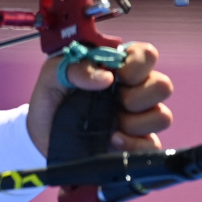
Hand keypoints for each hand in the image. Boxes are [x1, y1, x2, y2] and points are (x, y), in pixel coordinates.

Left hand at [26, 42, 173, 157]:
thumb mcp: (53, 75)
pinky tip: (112, 139)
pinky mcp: (135, 144)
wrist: (39, 137)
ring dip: (135, 121)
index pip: (147, 55)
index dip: (138, 63)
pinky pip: (152, 145)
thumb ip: (76, 67)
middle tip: (113, 101)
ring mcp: (137, 119)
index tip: (117, 74)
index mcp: (118, 68)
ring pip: (163, 117)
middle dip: (137, 95)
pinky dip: (133, 143)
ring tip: (110, 123)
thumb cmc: (51, 101)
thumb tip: (106, 77)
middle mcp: (134, 91)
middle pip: (163, 86)